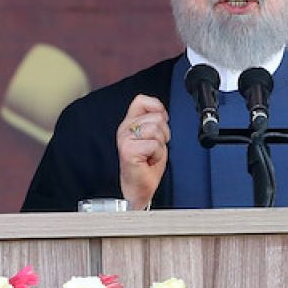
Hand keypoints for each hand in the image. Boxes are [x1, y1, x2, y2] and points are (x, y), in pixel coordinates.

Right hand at [117, 94, 169, 209]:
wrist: (140, 187)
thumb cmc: (146, 165)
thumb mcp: (153, 136)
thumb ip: (154, 121)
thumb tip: (161, 111)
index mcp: (129, 123)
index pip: (141, 100)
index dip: (156, 108)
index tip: (159, 122)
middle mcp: (125, 128)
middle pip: (156, 117)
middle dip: (163, 133)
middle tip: (154, 147)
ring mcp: (125, 139)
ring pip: (156, 129)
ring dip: (160, 145)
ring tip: (151, 154)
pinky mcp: (128, 150)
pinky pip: (154, 145)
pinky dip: (157, 155)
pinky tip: (149, 160)